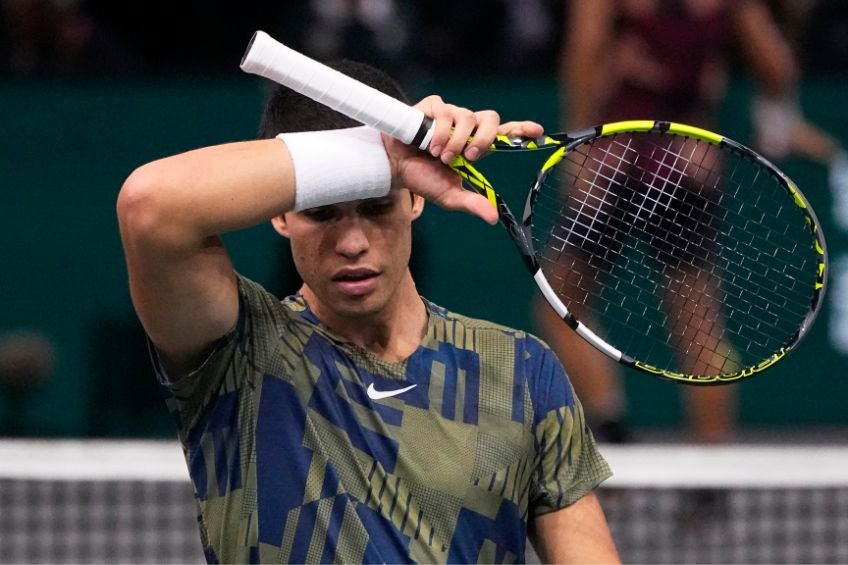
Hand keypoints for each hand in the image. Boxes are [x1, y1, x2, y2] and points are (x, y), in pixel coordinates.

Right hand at [383, 95, 542, 223]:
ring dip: (455, 141)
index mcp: (475, 145)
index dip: (521, 130)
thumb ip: (471, 203)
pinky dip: (440, 132)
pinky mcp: (433, 106)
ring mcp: (450, 114)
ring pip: (467, 117)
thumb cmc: (423, 178)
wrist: (394, 167)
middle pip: (490, 119)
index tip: (537, 132)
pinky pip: (445, 112)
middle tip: (470, 156)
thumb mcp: (449, 195)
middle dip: (484, 138)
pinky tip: (429, 146)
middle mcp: (466, 126)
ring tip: (440, 156)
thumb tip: (493, 219)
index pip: (504, 133)